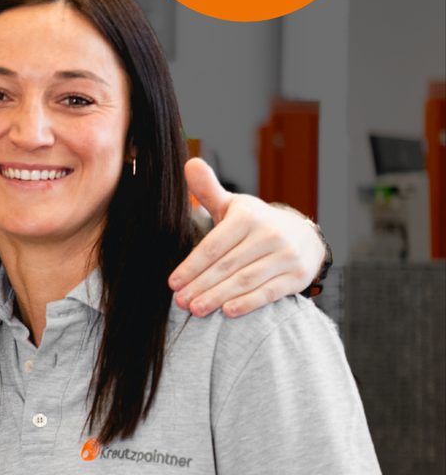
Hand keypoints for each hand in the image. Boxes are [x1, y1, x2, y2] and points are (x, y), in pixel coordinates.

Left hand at [169, 158, 324, 317]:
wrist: (302, 236)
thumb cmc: (255, 223)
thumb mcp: (232, 206)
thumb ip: (208, 190)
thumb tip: (189, 162)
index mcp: (248, 216)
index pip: (213, 246)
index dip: (191, 266)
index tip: (172, 283)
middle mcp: (270, 234)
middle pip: (227, 266)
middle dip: (201, 286)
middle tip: (180, 303)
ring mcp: (286, 255)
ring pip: (246, 280)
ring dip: (218, 297)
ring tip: (196, 309)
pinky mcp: (298, 276)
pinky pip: (269, 292)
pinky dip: (248, 303)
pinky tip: (228, 312)